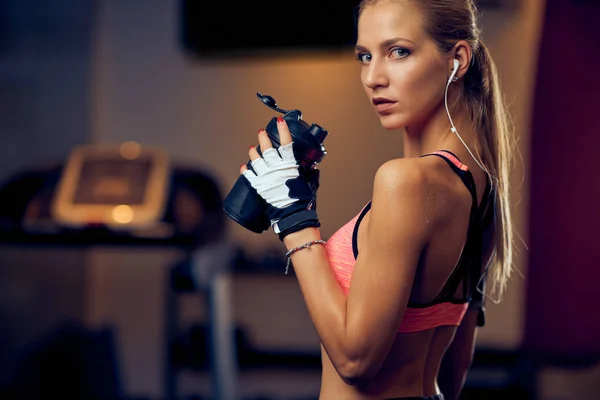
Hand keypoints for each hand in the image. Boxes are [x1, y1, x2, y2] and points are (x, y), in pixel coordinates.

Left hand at [240, 117, 319, 239]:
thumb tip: (312, 168)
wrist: (292, 215)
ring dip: (253, 153)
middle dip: (263, 138)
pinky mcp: (258, 187)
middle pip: (267, 148)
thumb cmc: (302, 201)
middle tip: (261, 132)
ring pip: (256, 160)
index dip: (283, 130)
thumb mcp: (308, 183)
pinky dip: (246, 171)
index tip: (279, 122)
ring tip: (252, 148)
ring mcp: (266, 177)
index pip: (286, 143)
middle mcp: (276, 168)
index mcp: (289, 165)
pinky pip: (249, 176)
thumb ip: (309, 173)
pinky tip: (244, 167)